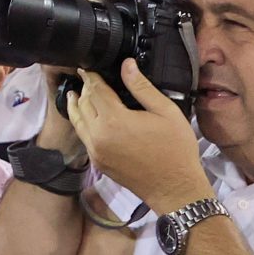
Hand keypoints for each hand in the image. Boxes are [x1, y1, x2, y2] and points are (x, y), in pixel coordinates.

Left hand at [70, 59, 209, 212]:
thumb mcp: (166, 112)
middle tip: (86, 78)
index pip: (95, 90)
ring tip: (78, 94)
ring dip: (77, 105)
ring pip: (77, 121)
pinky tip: (88, 117)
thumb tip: (127, 64)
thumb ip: (142, 87)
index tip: (87, 67)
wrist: (175, 189)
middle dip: (84, 89)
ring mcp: (96, 151)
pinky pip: (83, 137)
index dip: (91, 76)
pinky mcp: (98, 162)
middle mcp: (99, 136)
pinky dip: (82, 123)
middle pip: (82, 104)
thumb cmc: (176, 151)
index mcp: (115, 120)